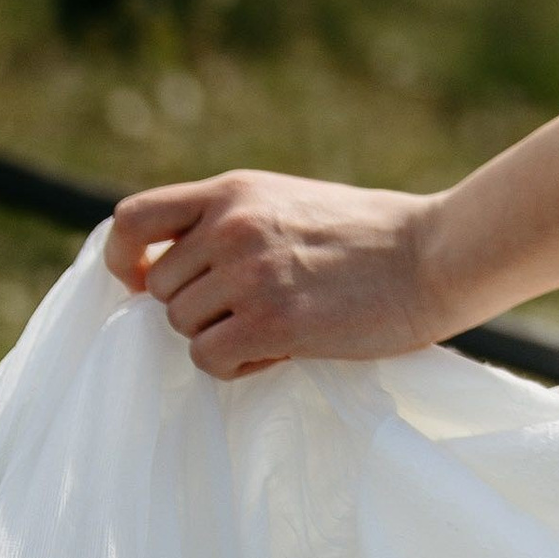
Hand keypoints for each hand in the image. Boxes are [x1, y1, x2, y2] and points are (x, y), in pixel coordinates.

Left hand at [105, 167, 445, 377]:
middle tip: (251, 310)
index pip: (132, 220)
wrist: (432, 255)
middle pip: (162, 290)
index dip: (126, 260)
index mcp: (233, 191)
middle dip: (197, 309)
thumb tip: (164, 269)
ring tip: (275, 326)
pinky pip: (209, 360)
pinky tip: (279, 350)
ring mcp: (250, 275)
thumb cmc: (367, 234)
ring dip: (221, 337)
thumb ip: (229, 222)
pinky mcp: (272, 322)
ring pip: (183, 327)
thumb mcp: (286, 201)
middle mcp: (231, 227)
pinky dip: (237, 366)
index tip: (146, 282)